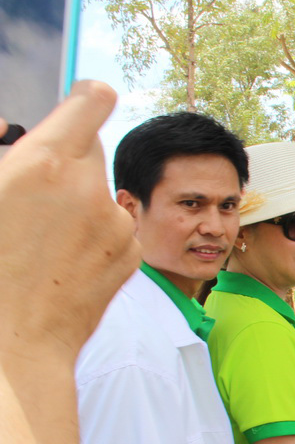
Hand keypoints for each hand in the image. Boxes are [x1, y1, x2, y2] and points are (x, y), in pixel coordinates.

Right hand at [0, 81, 138, 367]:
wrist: (11, 345)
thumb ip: (4, 158)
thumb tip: (6, 128)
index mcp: (40, 164)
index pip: (90, 103)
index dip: (86, 98)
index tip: (85, 98)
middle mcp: (87, 187)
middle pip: (90, 149)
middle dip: (66, 162)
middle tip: (34, 197)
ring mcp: (115, 223)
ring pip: (100, 193)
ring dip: (79, 204)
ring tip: (41, 243)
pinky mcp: (131, 253)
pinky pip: (115, 228)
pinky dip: (95, 236)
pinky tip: (63, 264)